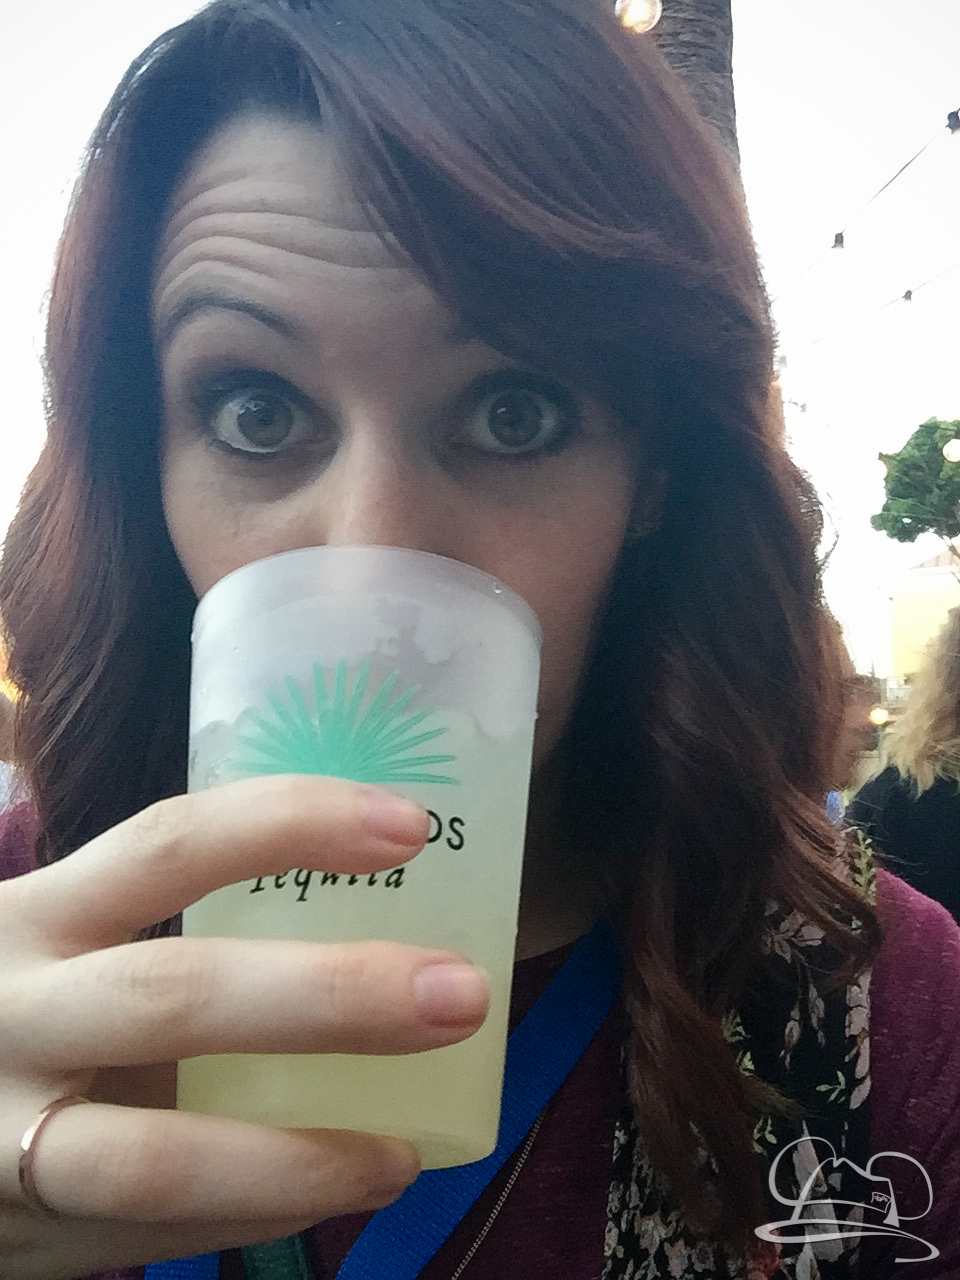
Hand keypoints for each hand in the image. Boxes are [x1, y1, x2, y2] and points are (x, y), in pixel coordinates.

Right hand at [0, 776, 489, 1279]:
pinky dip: (260, 1213)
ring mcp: (4, 1138)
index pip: (170, 842)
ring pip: (160, 1160)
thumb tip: (366, 926)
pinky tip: (337, 1189)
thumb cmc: (22, 1006)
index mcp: (40, 913)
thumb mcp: (69, 945)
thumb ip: (171, 932)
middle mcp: (13, 1013)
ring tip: (404, 1154)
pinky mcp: (21, 1236)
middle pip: (179, 995)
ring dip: (302, 1158)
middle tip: (459, 995)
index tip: (409, 827)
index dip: (291, 825)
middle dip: (334, 995)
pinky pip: (155, 1235)